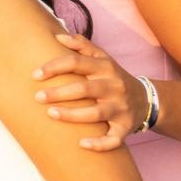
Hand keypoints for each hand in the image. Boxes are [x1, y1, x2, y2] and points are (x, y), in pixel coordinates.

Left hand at [34, 33, 141, 149]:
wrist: (146, 100)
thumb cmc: (113, 78)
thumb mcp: (103, 58)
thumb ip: (81, 46)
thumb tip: (57, 36)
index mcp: (105, 67)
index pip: (76, 63)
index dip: (54, 67)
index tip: (34, 75)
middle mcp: (114, 86)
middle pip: (84, 89)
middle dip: (59, 93)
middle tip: (37, 97)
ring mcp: (121, 108)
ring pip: (96, 114)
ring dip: (72, 115)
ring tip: (51, 114)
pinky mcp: (125, 127)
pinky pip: (114, 139)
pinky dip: (99, 143)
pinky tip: (81, 144)